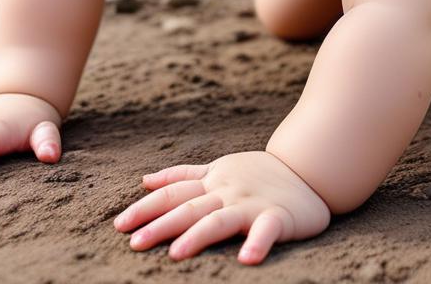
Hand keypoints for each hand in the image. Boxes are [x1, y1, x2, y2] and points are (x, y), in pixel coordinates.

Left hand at [113, 150, 330, 264]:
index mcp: (212, 181)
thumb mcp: (219, 169)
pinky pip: (267, 230)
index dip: (146, 208)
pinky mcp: (279, 216)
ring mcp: (252, 203)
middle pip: (189, 208)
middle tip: (135, 243)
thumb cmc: (259, 174)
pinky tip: (247, 260)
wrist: (310, 170)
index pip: (172, 193)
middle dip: (160, 225)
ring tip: (175, 254)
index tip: (120, 226)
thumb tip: (145, 180)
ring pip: (220, 218)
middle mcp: (227, 191)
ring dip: (197, 235)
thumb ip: (183, 176)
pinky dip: (258, 243)